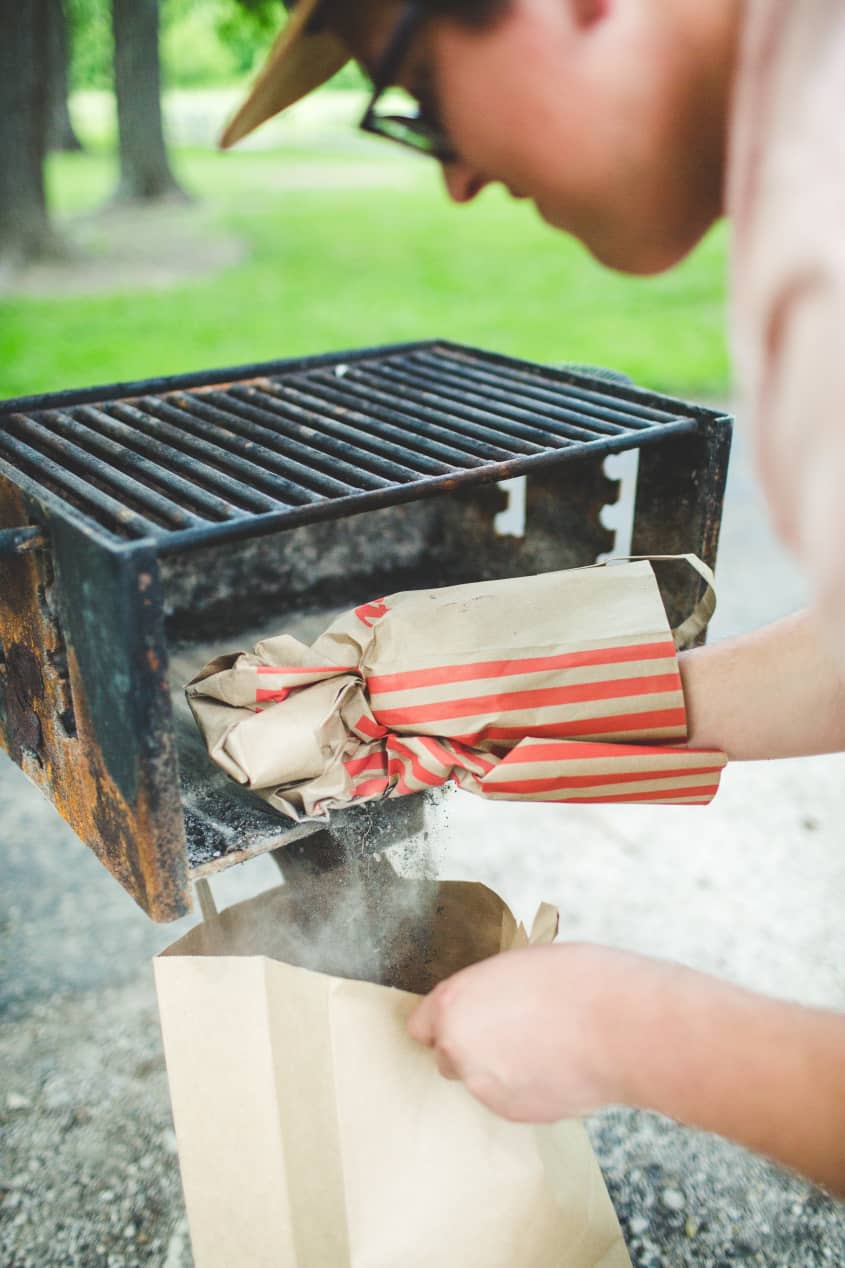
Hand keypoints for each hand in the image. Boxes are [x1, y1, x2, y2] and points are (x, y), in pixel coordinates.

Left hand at [407, 942, 643, 1122]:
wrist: (618, 1026)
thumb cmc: (575, 981)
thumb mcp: (517, 965)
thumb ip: (486, 991)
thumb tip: (485, 1004)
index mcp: (454, 1003)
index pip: (420, 1026)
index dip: (445, 1022)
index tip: (465, 1020)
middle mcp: (459, 1049)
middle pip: (447, 1056)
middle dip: (470, 1047)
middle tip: (510, 1031)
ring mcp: (485, 1086)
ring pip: (479, 1080)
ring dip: (498, 1068)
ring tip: (543, 1045)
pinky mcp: (516, 1112)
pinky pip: (509, 1099)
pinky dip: (525, 1087)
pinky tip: (556, 1066)